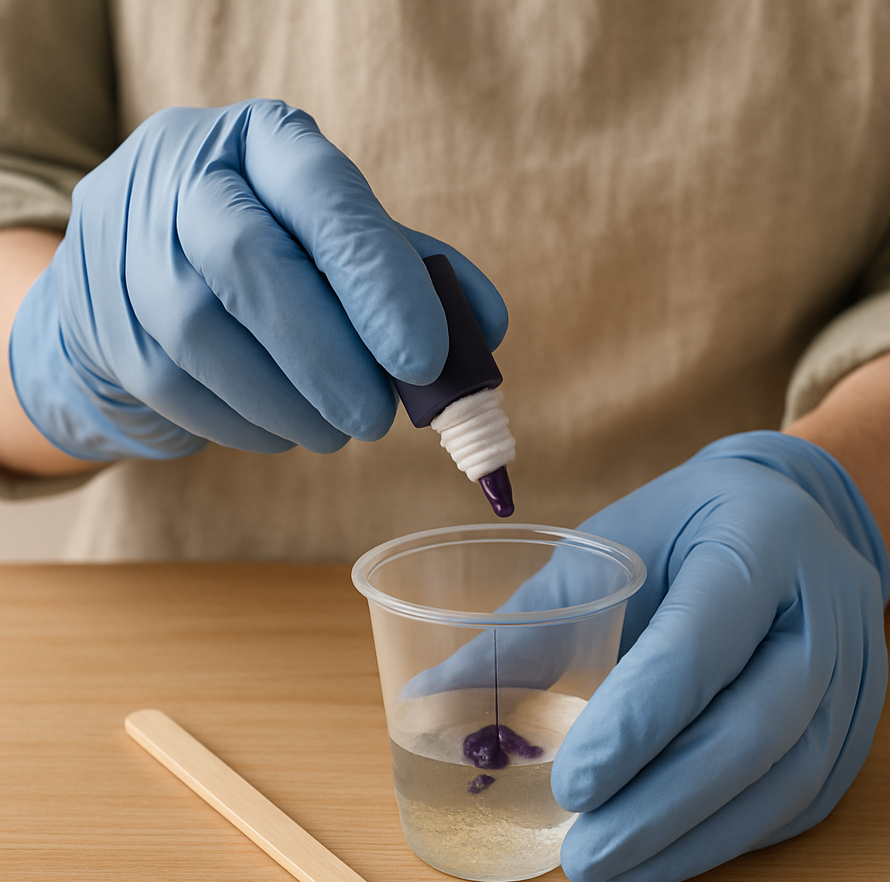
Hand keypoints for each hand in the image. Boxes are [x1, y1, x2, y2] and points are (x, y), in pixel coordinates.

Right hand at [9, 100, 506, 460]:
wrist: (143, 275)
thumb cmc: (274, 257)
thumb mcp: (343, 243)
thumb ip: (414, 277)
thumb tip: (484, 330)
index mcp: (262, 142)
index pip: (322, 192)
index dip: (377, 278)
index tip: (425, 361)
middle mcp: (182, 175)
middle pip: (247, 258)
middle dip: (327, 356)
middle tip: (379, 420)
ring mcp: (128, 246)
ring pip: (202, 332)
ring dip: (289, 403)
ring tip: (338, 431)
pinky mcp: (106, 322)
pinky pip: (175, 386)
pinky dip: (246, 424)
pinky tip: (286, 430)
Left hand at [551, 431, 889, 881]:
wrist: (796, 519)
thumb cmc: (688, 526)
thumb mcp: (611, 545)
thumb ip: (532, 624)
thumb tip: (432, 700)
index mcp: (761, 542)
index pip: (701, 644)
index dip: (638, 721)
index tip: (570, 784)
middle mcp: (827, 609)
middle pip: (752, 727)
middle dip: (662, 803)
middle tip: (582, 855)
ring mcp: (854, 673)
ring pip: (786, 776)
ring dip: (695, 837)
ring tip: (615, 870)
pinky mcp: (853, 724)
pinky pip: (800, 795)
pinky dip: (729, 835)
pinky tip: (669, 853)